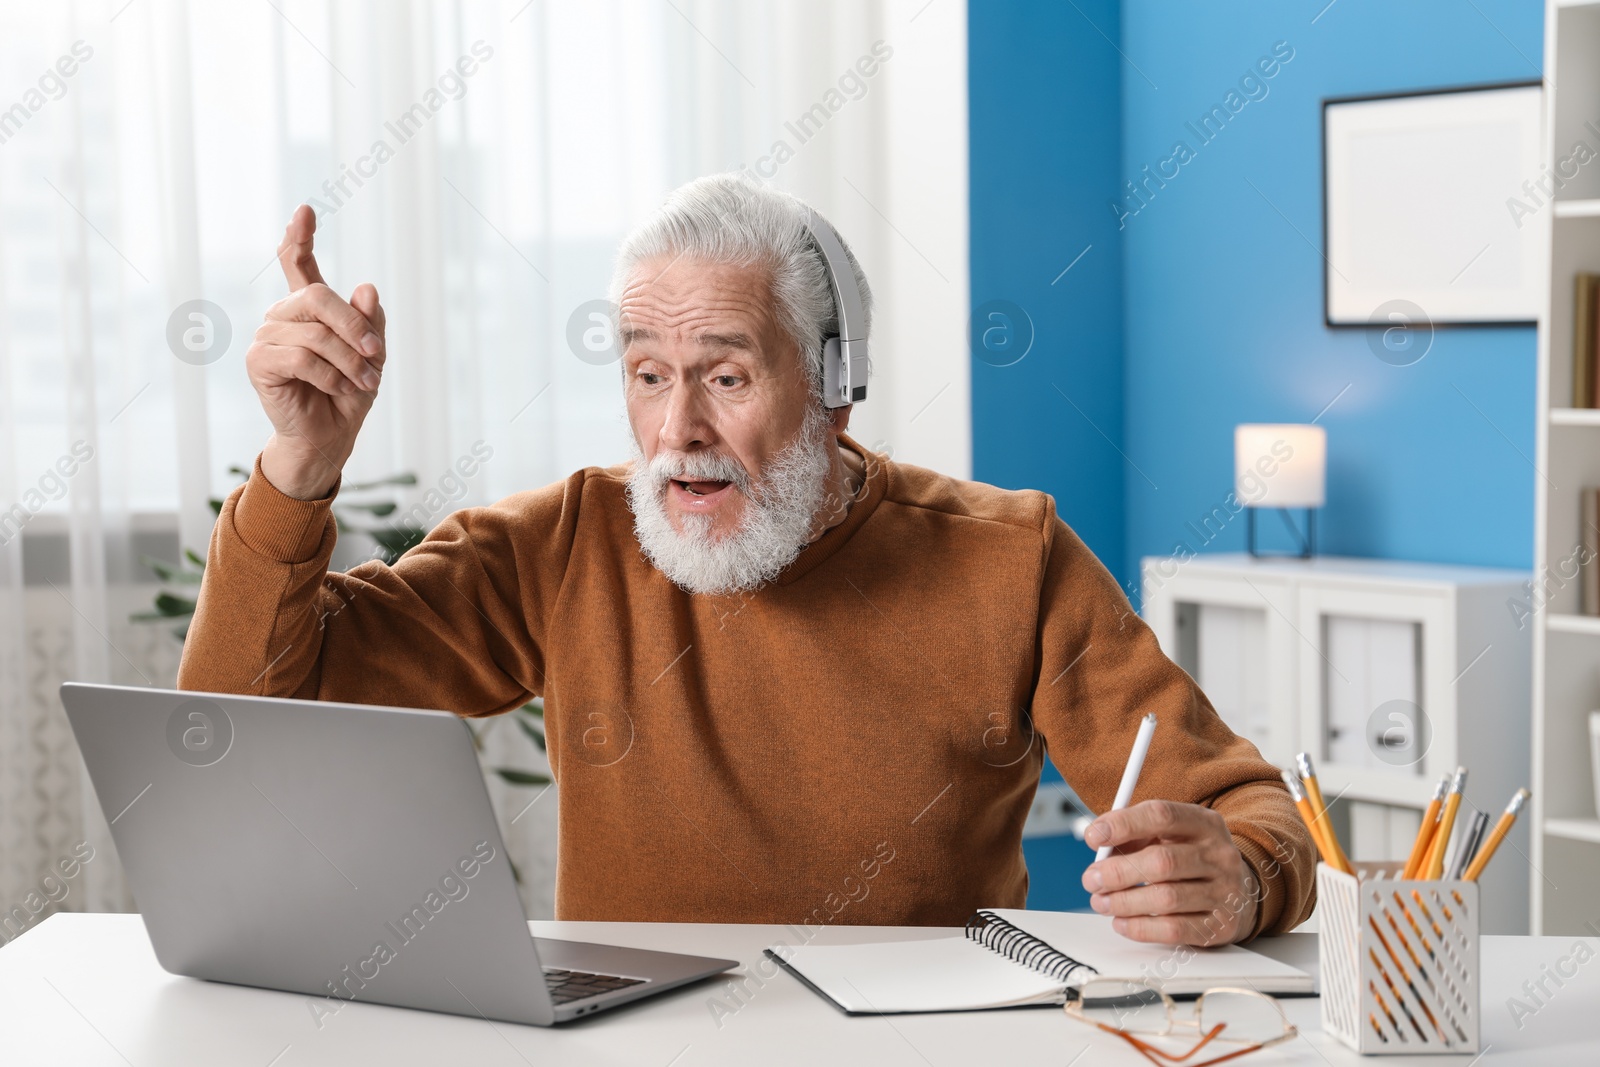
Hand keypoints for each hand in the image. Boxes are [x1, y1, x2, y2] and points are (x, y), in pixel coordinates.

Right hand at [247, 205, 386, 499]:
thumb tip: (366, 288)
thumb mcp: (371, 355)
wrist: (329, 436)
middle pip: (317, 298)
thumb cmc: (350, 393)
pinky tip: (341, 389)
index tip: (305, 210)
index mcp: (308, 309)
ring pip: (315, 334)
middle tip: (377, 353)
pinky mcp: (259, 362)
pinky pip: (302, 358)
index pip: (298, 264)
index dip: (299, 237)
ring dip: (349, 361)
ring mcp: (267, 337)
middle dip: (354, 326)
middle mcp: (282, 316)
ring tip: (365, 382)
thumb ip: (369, 323)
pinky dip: (331, 376)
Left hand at [1081, 800, 1259, 945]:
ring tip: (1101, 902)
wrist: (1240, 892)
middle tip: (1091, 879)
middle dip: (1117, 872)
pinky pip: (1174, 929)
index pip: (1161, 815)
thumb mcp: (1171, 835)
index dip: (1123, 824)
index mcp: (1204, 823)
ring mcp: (1225, 892)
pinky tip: (1122, 922)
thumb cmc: (1192, 859)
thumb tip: (1100, 844)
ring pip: (1165, 898)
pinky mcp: (1220, 925)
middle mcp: (1219, 855)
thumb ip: (1137, 835)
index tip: (1094, 836)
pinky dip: (1140, 927)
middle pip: (1162, 862)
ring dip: (1123, 902)